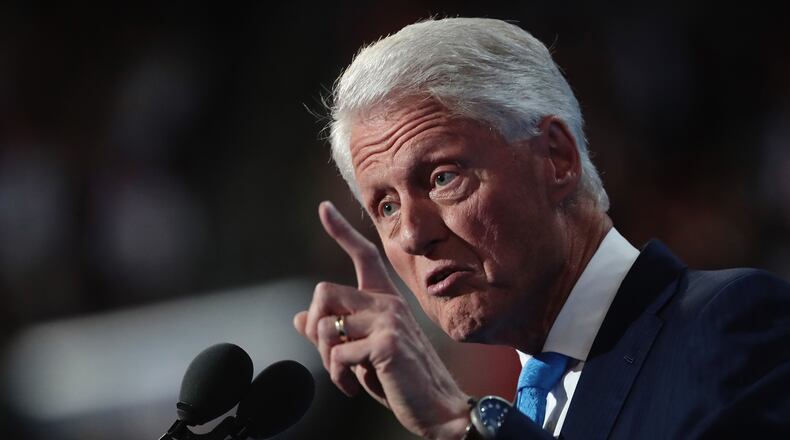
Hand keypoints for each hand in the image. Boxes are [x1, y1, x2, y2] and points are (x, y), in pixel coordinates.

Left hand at [294, 201, 469, 439]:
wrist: (437, 409)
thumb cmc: (400, 380)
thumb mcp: (362, 353)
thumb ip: (335, 332)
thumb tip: (299, 317)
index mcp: (385, 301)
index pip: (363, 256)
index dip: (341, 232)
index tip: (323, 208)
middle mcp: (388, 303)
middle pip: (324, 292)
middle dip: (318, 329)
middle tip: (334, 358)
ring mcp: (389, 320)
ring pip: (326, 325)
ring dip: (327, 359)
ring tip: (346, 375)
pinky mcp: (387, 343)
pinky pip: (338, 353)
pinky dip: (337, 376)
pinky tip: (353, 387)